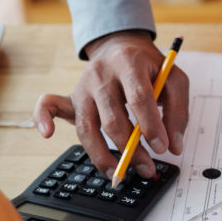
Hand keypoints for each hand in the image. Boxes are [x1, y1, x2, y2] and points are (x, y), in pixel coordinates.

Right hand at [33, 31, 189, 178]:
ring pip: (87, 125)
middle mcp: (102, 74)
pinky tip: (47, 134)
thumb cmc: (150, 68)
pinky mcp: (72, 96)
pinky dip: (42, 118)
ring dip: (101, 155)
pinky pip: (49, 105)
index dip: (151, 126)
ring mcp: (83, 86)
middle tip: (147, 168)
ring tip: (117, 174)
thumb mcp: (174, 80)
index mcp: (129, 64)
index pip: (139, 98)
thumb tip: (174, 146)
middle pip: (112, 118)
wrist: (122, 46)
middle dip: (130, 149)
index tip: (162, 148)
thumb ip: (178, 112)